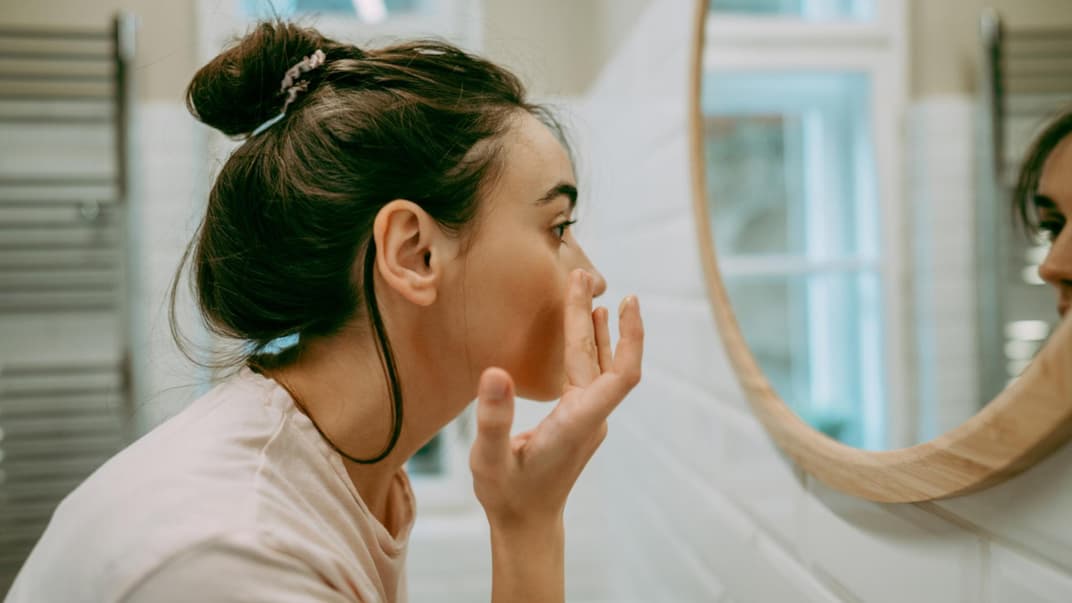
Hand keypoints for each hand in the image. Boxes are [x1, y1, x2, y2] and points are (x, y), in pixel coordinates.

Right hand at [469, 269, 643, 526]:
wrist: (526, 525)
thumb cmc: (507, 495)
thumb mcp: (489, 459)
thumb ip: (494, 418)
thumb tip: (495, 372)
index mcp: (578, 422)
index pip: (620, 376)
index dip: (629, 338)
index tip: (626, 301)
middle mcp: (591, 417)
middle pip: (603, 360)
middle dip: (593, 316)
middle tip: (581, 275)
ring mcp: (588, 419)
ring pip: (599, 365)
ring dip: (596, 329)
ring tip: (589, 291)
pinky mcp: (580, 420)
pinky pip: (592, 374)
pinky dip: (590, 346)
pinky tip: (587, 328)